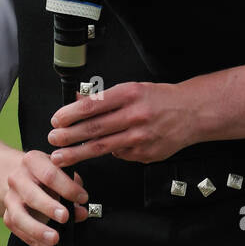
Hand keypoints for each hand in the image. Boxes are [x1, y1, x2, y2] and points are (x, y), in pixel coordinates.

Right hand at [2, 150, 87, 245]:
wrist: (13, 175)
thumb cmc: (43, 172)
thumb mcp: (57, 170)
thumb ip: (72, 186)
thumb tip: (82, 208)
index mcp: (32, 161)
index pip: (49, 173)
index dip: (67, 186)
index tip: (83, 197)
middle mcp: (18, 180)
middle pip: (31, 195)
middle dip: (48, 206)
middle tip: (65, 216)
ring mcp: (11, 200)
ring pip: (20, 218)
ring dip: (38, 230)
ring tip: (55, 239)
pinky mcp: (9, 218)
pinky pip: (24, 237)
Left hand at [47, 81, 194, 168]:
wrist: (192, 112)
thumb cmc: (160, 99)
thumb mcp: (132, 88)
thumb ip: (105, 97)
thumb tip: (78, 101)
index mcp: (129, 94)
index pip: (93, 105)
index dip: (70, 114)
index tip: (56, 120)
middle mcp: (135, 116)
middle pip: (94, 129)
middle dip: (68, 137)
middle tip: (52, 140)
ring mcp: (141, 137)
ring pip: (103, 147)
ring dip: (78, 153)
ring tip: (61, 157)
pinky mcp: (145, 154)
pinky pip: (120, 154)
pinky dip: (109, 152)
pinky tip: (104, 149)